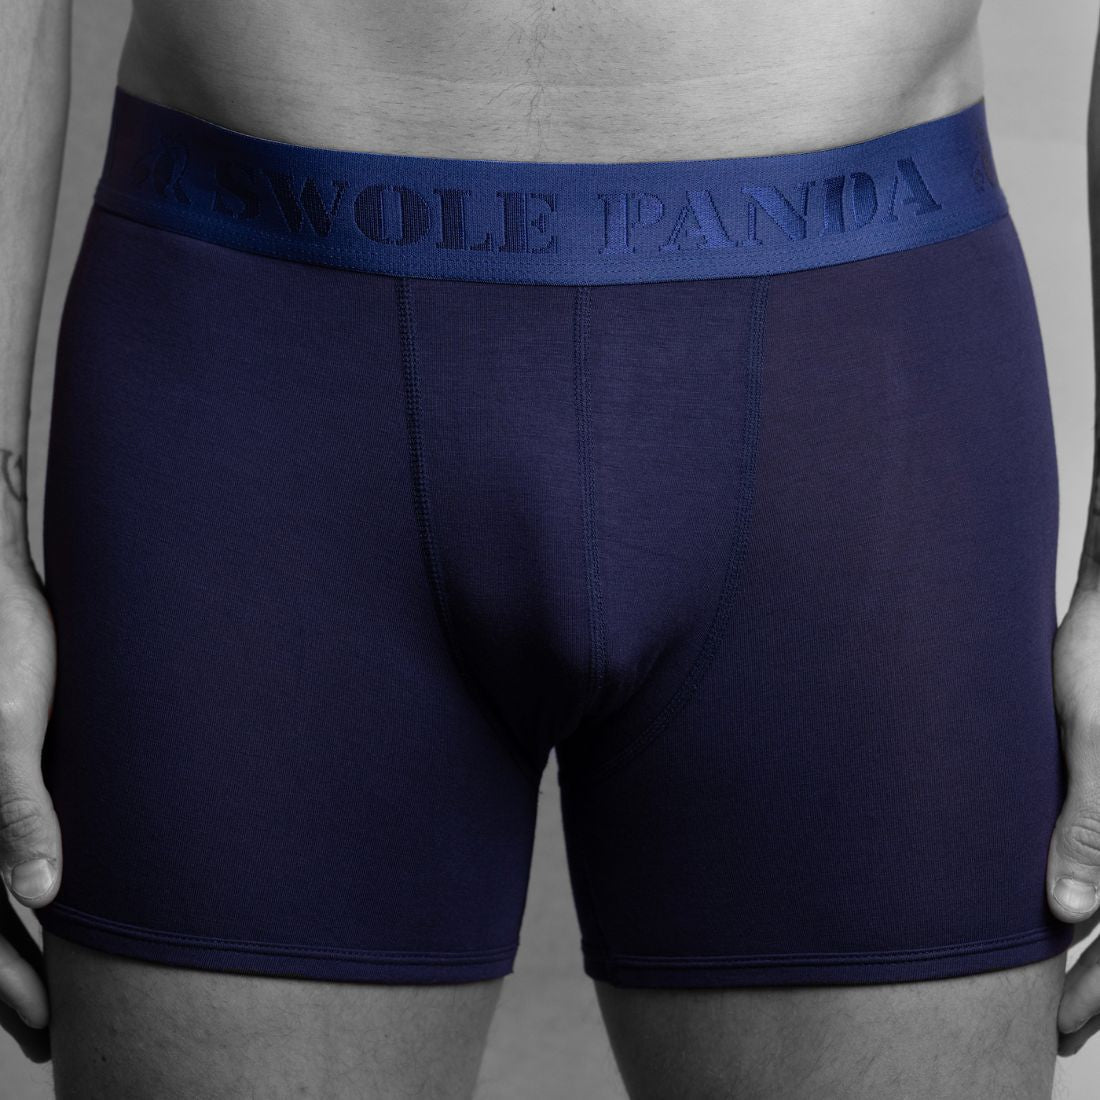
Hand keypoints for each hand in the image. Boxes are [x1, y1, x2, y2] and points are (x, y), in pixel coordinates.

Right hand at [0, 557, 57, 1064]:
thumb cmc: (2, 644)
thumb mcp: (7, 727)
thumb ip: (18, 811)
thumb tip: (41, 897)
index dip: (8, 987)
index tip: (50, 1029)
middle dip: (13, 981)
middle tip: (56, 1031)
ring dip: (21, 943)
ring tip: (60, 986)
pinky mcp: (2, 767)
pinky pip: (5, 842)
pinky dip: (26, 881)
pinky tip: (56, 900)